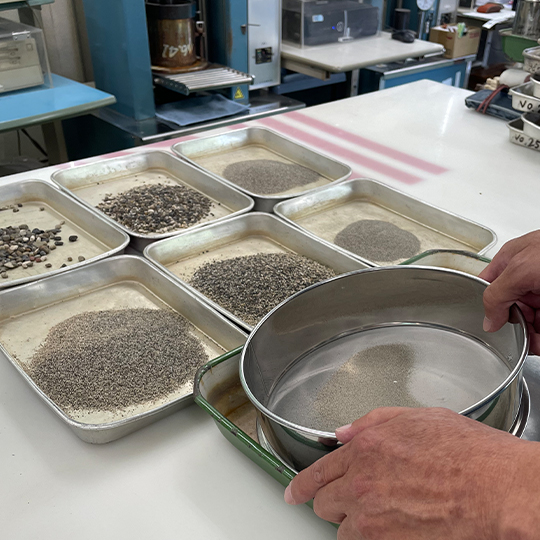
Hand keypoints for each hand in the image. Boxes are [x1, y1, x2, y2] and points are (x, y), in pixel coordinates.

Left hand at [284, 407, 539, 539]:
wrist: (498, 489)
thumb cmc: (468, 453)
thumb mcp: (417, 418)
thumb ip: (372, 422)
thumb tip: (344, 432)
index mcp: (365, 448)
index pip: (317, 472)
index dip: (301, 485)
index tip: (294, 493)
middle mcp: (362, 484)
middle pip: (324, 504)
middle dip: (332, 501)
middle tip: (349, 499)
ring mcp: (374, 519)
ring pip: (343, 531)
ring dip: (354, 523)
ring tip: (380, 514)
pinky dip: (372, 539)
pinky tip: (393, 526)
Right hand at [479, 231, 539, 354]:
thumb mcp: (520, 270)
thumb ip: (496, 294)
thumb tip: (489, 319)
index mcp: (514, 262)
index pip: (492, 287)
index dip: (493, 308)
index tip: (499, 326)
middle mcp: (531, 275)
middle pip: (517, 307)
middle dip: (521, 327)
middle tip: (526, 338)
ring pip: (535, 318)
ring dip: (535, 335)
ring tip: (538, 344)